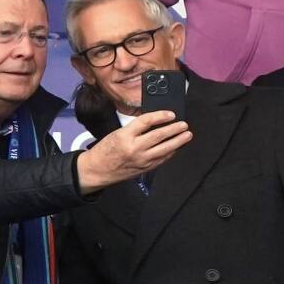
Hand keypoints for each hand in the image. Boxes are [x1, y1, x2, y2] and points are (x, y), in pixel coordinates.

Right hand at [77, 112, 191, 192]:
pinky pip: (161, 159)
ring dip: (177, 141)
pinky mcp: (144, 169)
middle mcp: (134, 148)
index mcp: (125, 136)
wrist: (97, 170)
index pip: (146, 121)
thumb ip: (135, 128)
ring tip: (186, 135)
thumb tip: (154, 122)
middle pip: (159, 135)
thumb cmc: (105, 150)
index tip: (170, 114)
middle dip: (174, 129)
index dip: (160, 116)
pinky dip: (170, 153)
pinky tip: (176, 148)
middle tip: (184, 124)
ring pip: (164, 149)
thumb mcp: (117, 133)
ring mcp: (141, 160)